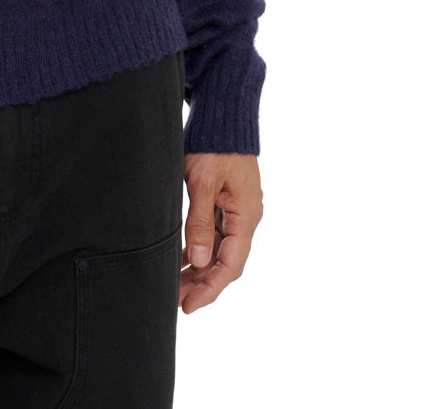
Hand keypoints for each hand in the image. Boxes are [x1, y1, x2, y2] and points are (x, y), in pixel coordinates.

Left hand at [179, 153, 262, 313]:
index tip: (190, 305)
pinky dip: (199, 248)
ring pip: (218, 249)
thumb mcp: (203, 182)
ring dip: (198, 267)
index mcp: (246, 215)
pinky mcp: (225, 201)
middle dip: (201, 282)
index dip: (210, 287)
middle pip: (225, 261)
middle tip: (175, 301)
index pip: (231, 263)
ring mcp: (236, 209)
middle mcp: (245, 216)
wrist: (222, 115)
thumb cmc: (213, 144)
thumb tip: (201, 261)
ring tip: (174, 285)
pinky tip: (182, 259)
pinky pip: (214, 233)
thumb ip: (200, 221)